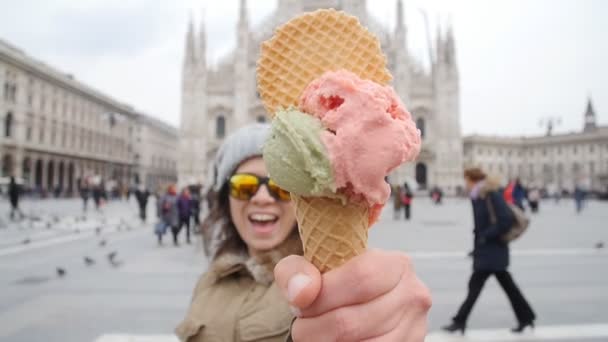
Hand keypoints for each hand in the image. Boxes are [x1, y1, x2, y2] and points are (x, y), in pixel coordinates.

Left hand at [274, 249, 430, 340]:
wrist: (360, 300)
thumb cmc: (338, 280)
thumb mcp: (313, 265)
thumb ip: (297, 271)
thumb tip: (301, 293)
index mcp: (396, 264)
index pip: (360, 279)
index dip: (321, 298)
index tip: (301, 306)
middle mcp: (412, 295)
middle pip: (351, 321)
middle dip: (314, 329)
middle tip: (302, 327)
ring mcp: (414, 328)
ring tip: (316, 335)